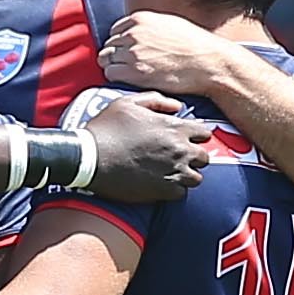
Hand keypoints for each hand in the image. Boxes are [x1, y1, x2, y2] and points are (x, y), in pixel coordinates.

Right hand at [65, 89, 209, 203]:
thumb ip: (157, 101)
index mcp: (175, 127)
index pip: (204, 133)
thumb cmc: (107, 128)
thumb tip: (178, 107)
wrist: (89, 158)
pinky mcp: (164, 190)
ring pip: (196, 178)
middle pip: (204, 157)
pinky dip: (173, 190)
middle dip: (193, 157)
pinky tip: (160, 184)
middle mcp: (180, 150)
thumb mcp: (128, 103)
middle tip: (176, 158)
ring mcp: (174, 171)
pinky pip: (181, 193)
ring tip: (170, 173)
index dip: (194, 136)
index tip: (183, 140)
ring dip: (186, 175)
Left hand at [98, 11, 248, 107]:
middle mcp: (133, 34)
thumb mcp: (170, 24)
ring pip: (106, 60)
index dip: (121, 44)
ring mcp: (132, 53)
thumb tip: (139, 33)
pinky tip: (131, 81)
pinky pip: (110, 74)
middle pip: (108, 45)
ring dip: (115, 68)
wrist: (209, 63)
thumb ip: (149, 26)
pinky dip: (117, 78)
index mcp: (140, 19)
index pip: (115, 31)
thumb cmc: (196, 46)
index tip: (128, 53)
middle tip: (128, 67)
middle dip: (116, 56)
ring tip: (130, 75)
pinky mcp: (134, 72)